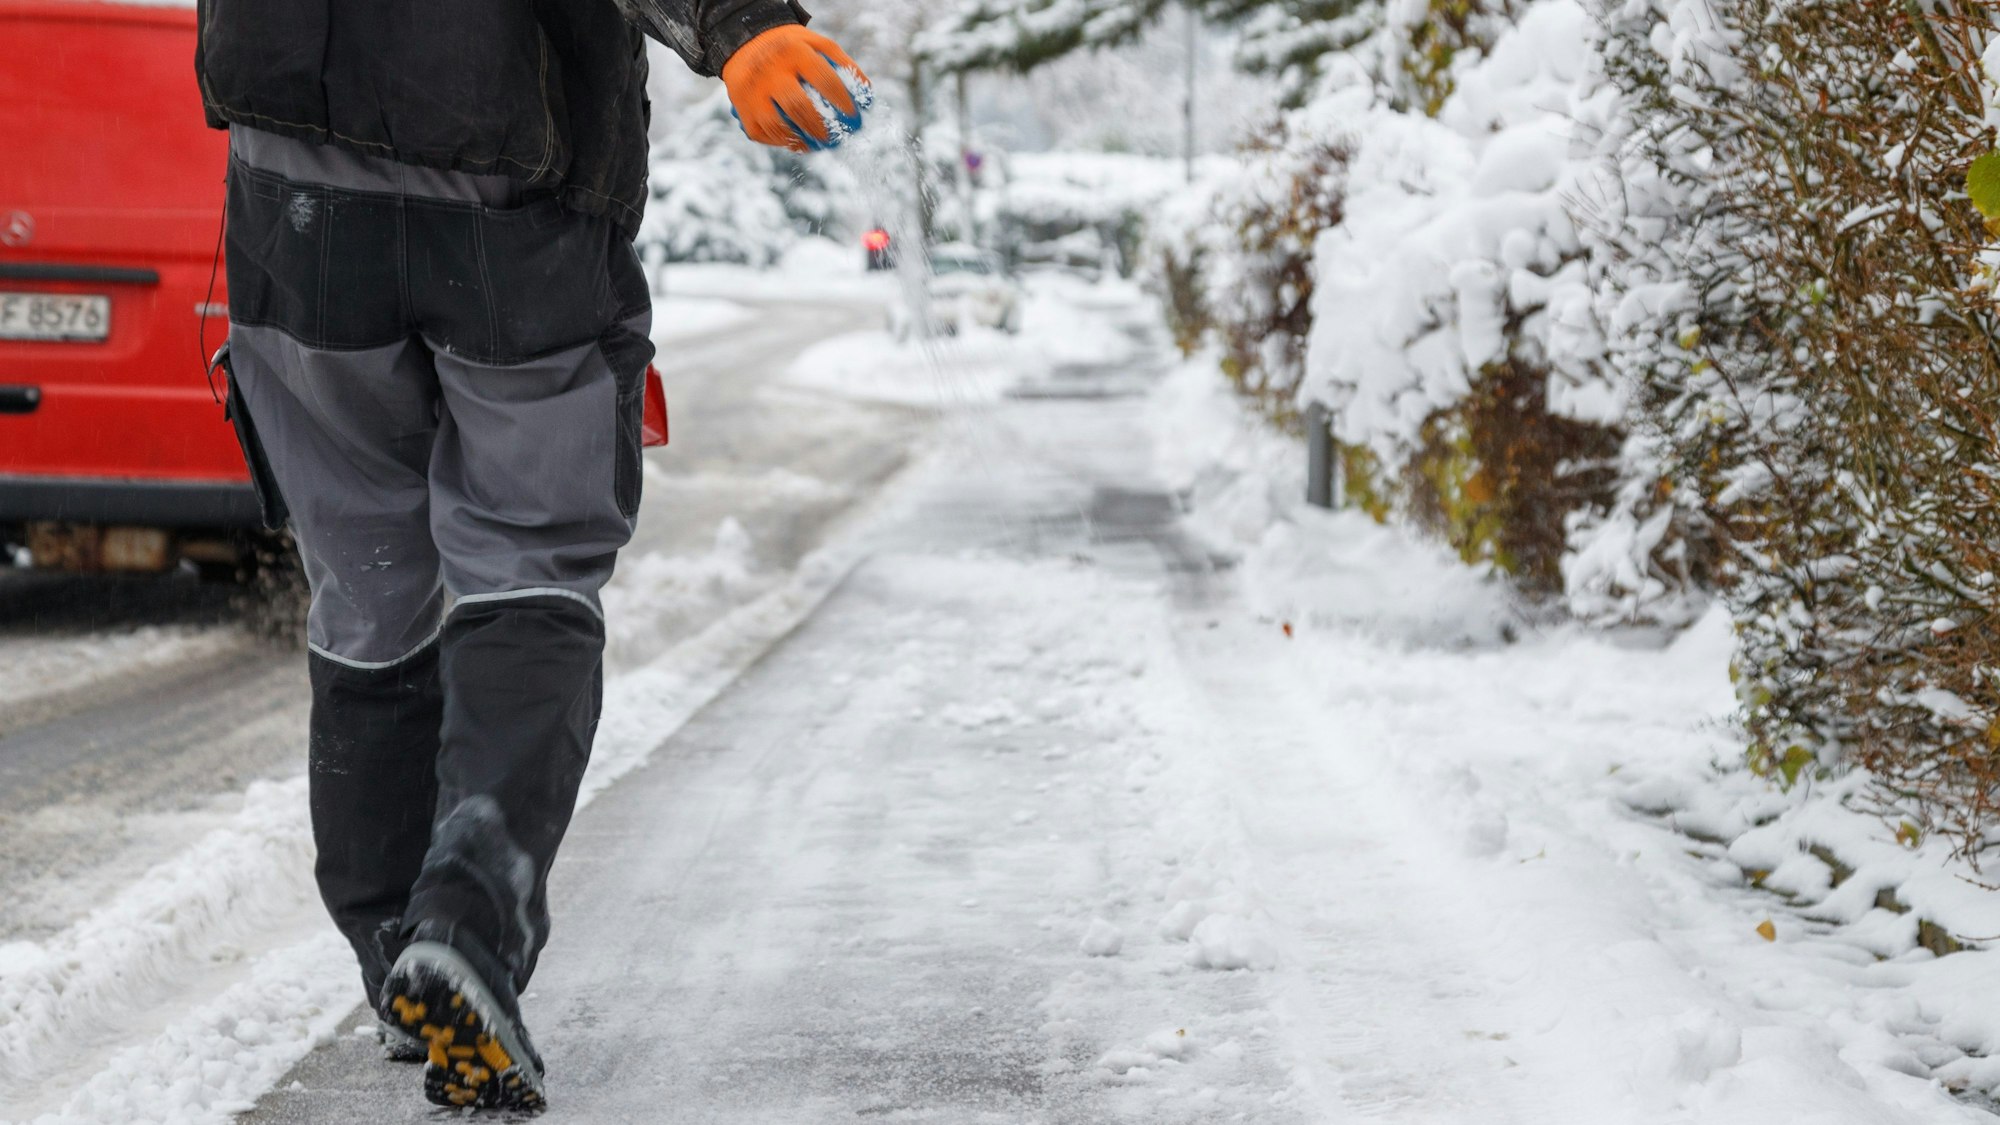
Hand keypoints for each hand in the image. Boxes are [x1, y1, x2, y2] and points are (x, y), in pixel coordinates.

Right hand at [722, 25, 870, 151]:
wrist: (745, 42)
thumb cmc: (790, 47)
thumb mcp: (815, 42)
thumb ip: (842, 63)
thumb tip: (867, 94)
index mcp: (793, 52)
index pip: (823, 80)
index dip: (842, 101)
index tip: (855, 117)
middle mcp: (770, 71)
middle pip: (798, 107)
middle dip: (820, 128)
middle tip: (834, 138)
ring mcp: (752, 92)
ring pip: (777, 125)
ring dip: (800, 140)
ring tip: (816, 144)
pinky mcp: (742, 109)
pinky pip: (763, 133)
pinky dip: (781, 142)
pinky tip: (796, 142)